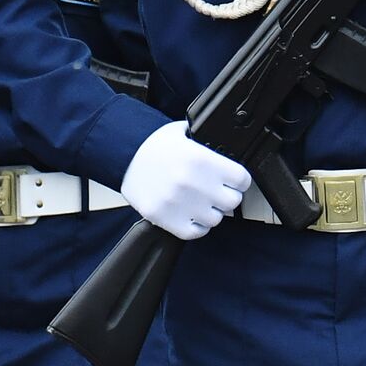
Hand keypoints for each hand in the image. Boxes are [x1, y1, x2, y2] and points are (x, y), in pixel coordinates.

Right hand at [121, 121, 249, 239]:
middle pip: (232, 201)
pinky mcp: (164, 218)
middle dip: (228, 195)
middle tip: (219, 190)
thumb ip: (210, 144)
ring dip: (212, 211)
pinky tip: (194, 215)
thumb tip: (231, 151)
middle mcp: (193, 183)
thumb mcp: (187, 133)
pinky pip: (194, 232)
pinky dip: (198, 226)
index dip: (240, 180)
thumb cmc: (155, 145)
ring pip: (215, 218)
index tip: (235, 180)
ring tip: (203, 202)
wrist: (124, 155)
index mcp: (202, 160)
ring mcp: (179, 204)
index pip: (242, 179)